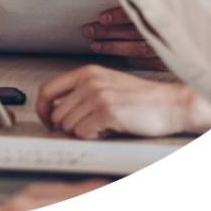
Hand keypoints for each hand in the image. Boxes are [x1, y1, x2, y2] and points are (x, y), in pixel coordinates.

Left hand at [36, 65, 210, 138]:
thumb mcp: (106, 84)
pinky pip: (83, 133)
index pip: (47, 89)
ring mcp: (97, 96)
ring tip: (102, 126)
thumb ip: (82, 92)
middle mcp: (88, 81)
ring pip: (69, 126)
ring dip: (83, 132)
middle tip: (89, 127)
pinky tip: (108, 130)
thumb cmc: (139, 98)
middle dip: (70, 126)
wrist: (169, 104)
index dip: (42, 109)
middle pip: (58, 113)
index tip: (46, 121)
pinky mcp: (107, 112)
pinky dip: (92, 137)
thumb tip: (56, 111)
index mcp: (86, 72)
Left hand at [82, 7, 167, 69]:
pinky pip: (147, 61)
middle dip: (108, 32)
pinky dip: (130, 56)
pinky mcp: (170, 62)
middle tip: (89, 30)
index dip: (120, 16)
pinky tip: (116, 53)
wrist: (202, 27)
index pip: (138, 13)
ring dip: (113, 46)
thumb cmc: (170, 8)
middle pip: (133, 32)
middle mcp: (167, 30)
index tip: (103, 18)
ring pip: (137, 48)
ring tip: (95, 44)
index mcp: (164, 10)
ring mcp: (170, 48)